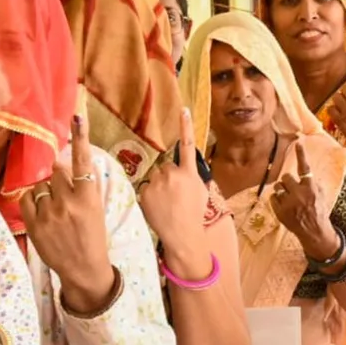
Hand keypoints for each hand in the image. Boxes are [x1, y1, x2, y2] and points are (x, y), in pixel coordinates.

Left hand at [21, 115, 115, 313]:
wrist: (84, 269)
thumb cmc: (92, 236)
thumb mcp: (95, 209)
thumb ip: (85, 185)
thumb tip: (75, 162)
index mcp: (89, 197)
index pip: (84, 161)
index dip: (81, 137)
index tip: (78, 116)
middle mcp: (69, 202)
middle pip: (57, 170)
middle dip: (58, 177)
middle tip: (64, 195)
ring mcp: (50, 213)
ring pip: (41, 183)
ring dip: (45, 190)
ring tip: (54, 209)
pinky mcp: (34, 224)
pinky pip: (26, 198)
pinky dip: (32, 201)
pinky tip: (42, 213)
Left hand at [138, 108, 207, 257]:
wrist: (183, 235)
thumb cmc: (194, 215)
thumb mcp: (200, 192)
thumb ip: (191, 177)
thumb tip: (183, 169)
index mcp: (190, 173)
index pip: (188, 145)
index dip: (186, 126)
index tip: (184, 109)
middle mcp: (173, 174)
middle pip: (165, 166)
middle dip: (168, 177)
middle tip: (174, 196)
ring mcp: (157, 183)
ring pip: (155, 177)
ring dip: (158, 186)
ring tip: (166, 204)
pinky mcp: (145, 192)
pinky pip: (145, 188)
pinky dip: (149, 195)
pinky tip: (158, 207)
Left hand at [271, 142, 340, 259]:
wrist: (314, 231)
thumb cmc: (318, 211)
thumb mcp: (321, 194)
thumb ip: (312, 182)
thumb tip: (306, 171)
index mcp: (311, 188)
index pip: (305, 168)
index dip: (301, 155)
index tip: (298, 142)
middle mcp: (299, 194)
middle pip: (285, 177)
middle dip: (287, 181)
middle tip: (292, 189)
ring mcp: (288, 203)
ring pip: (277, 186)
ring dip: (282, 190)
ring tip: (289, 199)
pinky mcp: (280, 211)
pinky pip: (272, 197)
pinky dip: (277, 200)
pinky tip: (285, 206)